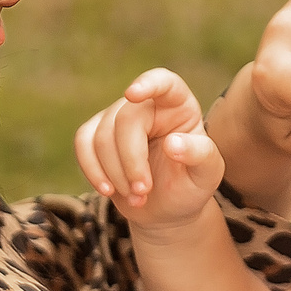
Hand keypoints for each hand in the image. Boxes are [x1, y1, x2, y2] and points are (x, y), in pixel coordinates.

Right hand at [75, 69, 226, 233]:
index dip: (148, 84)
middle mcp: (147, 105)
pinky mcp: (97, 135)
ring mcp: (118, 118)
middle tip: (143, 192)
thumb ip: (200, 155)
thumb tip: (173, 143)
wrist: (167, 208)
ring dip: (114, 173)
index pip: (163, 82)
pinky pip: (83, 143)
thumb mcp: (207, 174)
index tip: (132, 95)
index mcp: (178, 105)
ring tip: (136, 198)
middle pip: (125, 120)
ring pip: (101, 136)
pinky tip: (107, 191)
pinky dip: (92, 170)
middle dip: (130, 161)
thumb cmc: (190, 185)